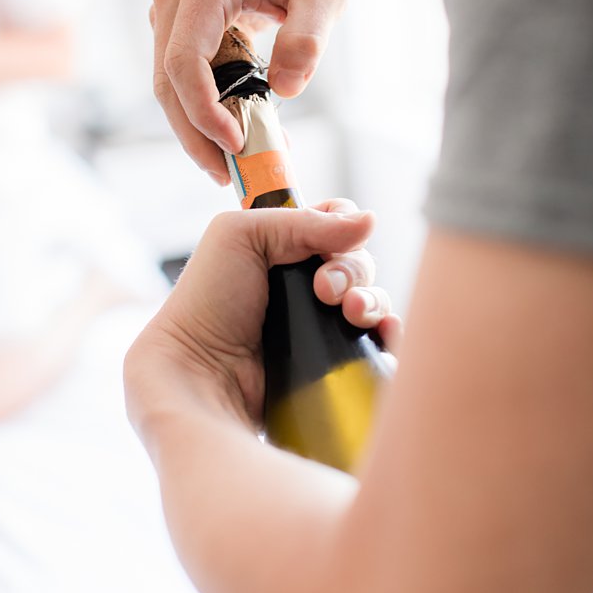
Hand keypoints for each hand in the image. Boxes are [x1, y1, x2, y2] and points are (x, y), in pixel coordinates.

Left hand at [125, 198, 400, 435]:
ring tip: (350, 314)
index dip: (342, 228)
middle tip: (324, 290)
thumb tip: (368, 220)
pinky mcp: (333, 364)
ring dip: (372, 301)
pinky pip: (380, 344)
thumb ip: (301, 221)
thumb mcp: (239, 236)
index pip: (334, 225)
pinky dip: (390, 334)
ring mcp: (318, 325)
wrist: (202, 373)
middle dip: (353, 271)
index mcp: (280, 249)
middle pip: (358, 263)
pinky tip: (382, 334)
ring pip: (372, 301)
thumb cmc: (208, 301)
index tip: (326, 245)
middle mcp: (302, 285)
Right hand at [150, 0, 348, 182]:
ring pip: (166, 84)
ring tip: (232, 161)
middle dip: (194, 133)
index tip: (235, 143)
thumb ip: (308, 39)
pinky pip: (177, 77)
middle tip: (226, 174)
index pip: (185, 59)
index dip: (202, 109)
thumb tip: (286, 90)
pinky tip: (231, 132)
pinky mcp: (170, 25)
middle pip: (167, 79)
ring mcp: (165, 8)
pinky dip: (200, 109)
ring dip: (194, 128)